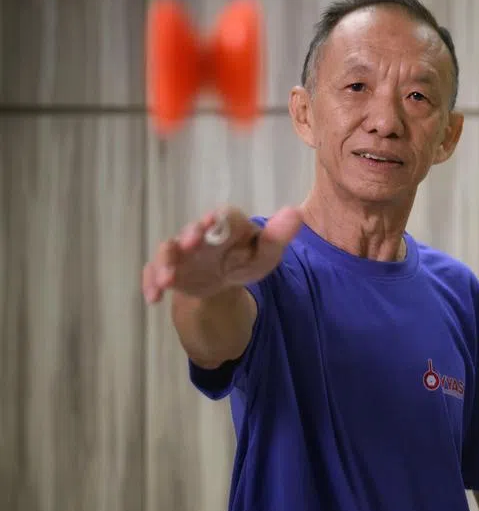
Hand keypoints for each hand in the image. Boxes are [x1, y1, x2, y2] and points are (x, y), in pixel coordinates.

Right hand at [141, 205, 302, 303]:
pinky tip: (153, 297)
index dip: (218, 219)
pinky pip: (154, 273)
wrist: (221, 280)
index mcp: (227, 227)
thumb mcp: (265, 255)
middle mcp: (201, 235)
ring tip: (168, 280)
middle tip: (190, 243)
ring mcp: (181, 252)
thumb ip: (278, 237)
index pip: (224, 218)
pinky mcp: (169, 269)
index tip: (212, 221)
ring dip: (166, 263)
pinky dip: (151, 283)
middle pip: (192, 230)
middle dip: (190, 235)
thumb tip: (294, 212)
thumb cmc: (244, 261)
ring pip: (169, 251)